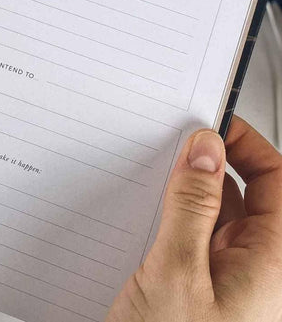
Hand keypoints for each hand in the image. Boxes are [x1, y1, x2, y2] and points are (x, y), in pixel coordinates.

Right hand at [107, 115, 281, 321]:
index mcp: (275, 266)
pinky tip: (147, 209)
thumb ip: (193, 206)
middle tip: (172, 142)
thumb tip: (205, 150)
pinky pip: (201, 239)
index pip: (279, 182)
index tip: (210, 123)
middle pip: (253, 196)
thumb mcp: (175, 272)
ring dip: (191, 191)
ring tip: (153, 173)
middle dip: (214, 164)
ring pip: (223, 216)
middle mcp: (263, 273)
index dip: (249, 146)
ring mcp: (236, 284)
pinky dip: (177, 217)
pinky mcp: (207, 292)